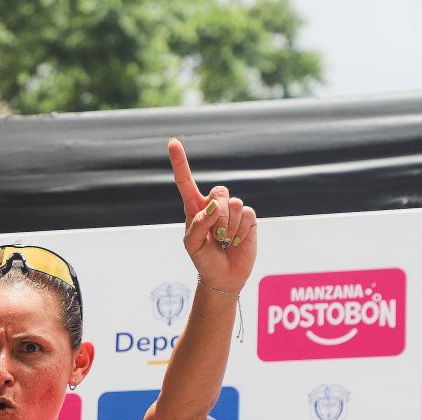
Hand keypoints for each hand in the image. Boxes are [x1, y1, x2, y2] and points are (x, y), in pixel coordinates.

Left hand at [168, 139, 255, 293]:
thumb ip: (198, 224)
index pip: (186, 180)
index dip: (180, 162)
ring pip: (235, 204)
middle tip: (215, 236)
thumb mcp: (192, 244)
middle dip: (218, 215)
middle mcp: (214, 204)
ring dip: (229, 227)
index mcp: (194, 207)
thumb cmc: (203, 259)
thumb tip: (214, 205)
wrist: (223, 275)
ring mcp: (233, 210)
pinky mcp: (249, 218)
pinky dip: (241, 230)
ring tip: (225, 240)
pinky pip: (248, 214)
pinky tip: (236, 240)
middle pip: (219, 192)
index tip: (172, 142)